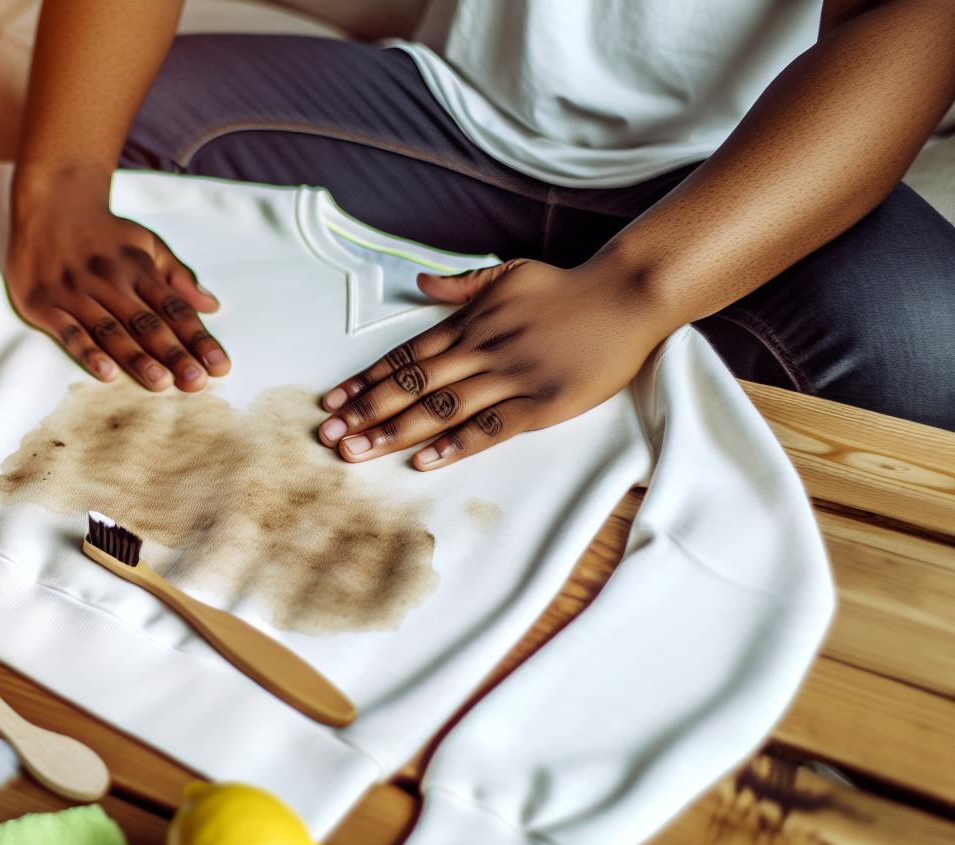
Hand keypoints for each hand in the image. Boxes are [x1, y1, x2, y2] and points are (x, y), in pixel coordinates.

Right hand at [7, 198, 228, 390]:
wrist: (49, 203)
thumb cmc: (104, 232)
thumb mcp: (147, 243)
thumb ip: (178, 276)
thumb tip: (212, 305)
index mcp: (138, 268)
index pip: (174, 308)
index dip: (198, 338)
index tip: (219, 365)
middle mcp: (110, 282)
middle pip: (147, 323)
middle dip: (174, 354)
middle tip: (197, 382)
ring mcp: (76, 293)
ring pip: (111, 331)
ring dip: (137, 358)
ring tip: (161, 383)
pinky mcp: (45, 304)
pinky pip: (69, 332)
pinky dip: (88, 353)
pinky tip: (107, 373)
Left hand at [316, 259, 679, 467]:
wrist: (625, 296)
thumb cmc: (565, 287)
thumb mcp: (509, 272)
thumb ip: (462, 285)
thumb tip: (419, 282)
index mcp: (470, 322)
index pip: (405, 357)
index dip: (365, 381)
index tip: (333, 402)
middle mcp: (481, 349)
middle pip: (411, 386)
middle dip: (365, 412)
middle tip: (328, 436)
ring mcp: (509, 377)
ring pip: (440, 409)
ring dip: (394, 432)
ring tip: (358, 453)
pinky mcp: (539, 403)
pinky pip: (489, 427)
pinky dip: (454, 444)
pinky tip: (423, 461)